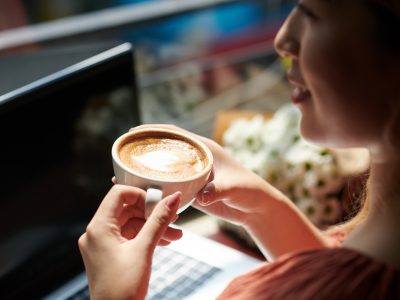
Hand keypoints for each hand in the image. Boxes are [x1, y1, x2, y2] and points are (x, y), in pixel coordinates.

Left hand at [78, 185, 182, 299]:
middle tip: (173, 218)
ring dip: (152, 226)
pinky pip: (128, 236)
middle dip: (151, 213)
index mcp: (98, 228)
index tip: (159, 203)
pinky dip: (146, 237)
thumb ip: (159, 220)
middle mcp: (96, 233)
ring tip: (175, 234)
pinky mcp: (108, 253)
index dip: (141, 195)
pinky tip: (165, 241)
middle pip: (126, 208)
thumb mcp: (144, 249)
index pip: (118, 194)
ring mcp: (101, 244)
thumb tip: (174, 198)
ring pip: (130, 224)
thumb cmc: (123, 289)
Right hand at [130, 125, 327, 259]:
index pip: (176, 133)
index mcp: (205, 149)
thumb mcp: (234, 188)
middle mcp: (197, 158)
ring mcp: (193, 173)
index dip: (154, 130)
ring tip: (124, 173)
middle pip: (165, 148)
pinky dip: (156, 185)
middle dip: (144, 148)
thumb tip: (201, 197)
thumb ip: (218, 190)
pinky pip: (170, 183)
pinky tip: (142, 191)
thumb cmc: (250, 191)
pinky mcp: (192, 188)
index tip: (134, 131)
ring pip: (165, 166)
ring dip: (147, 168)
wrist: (256, 207)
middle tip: (122, 152)